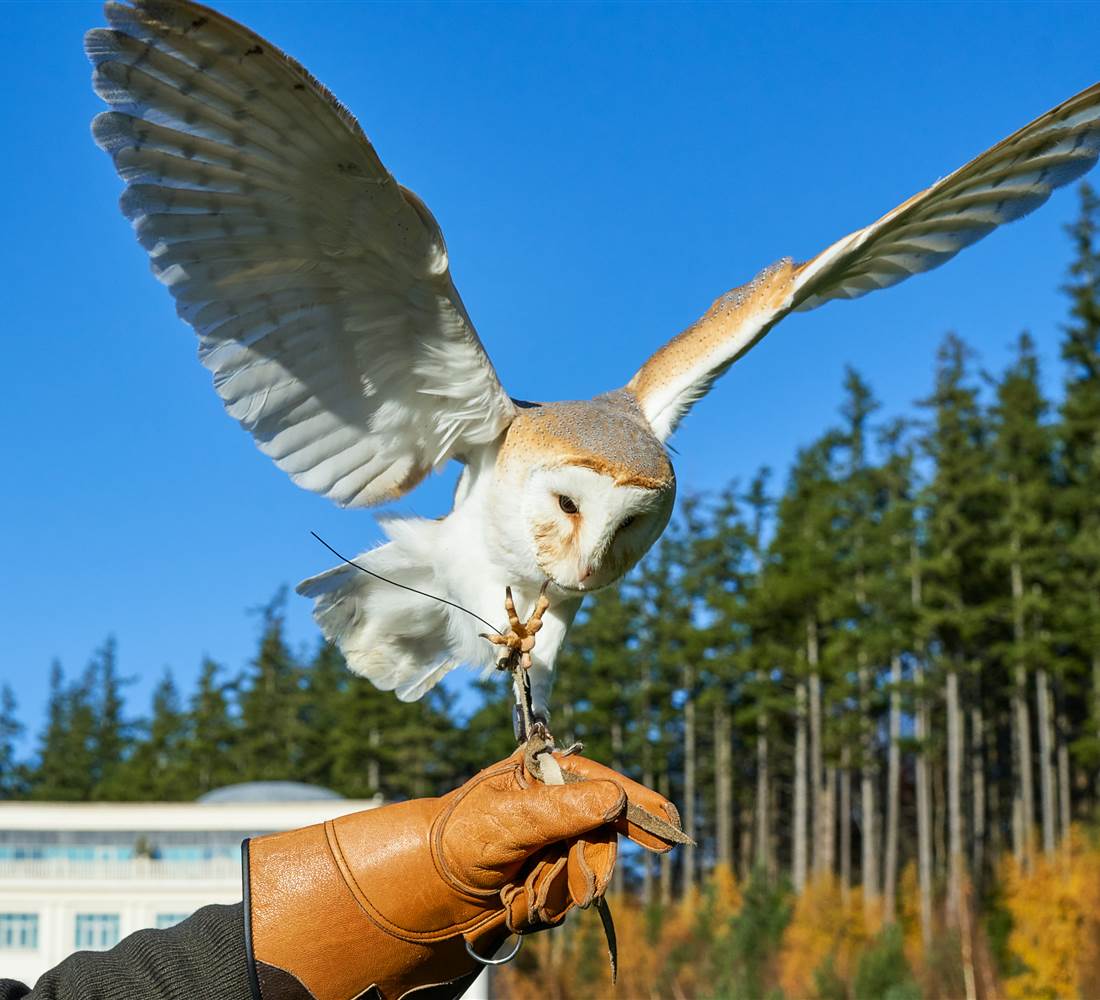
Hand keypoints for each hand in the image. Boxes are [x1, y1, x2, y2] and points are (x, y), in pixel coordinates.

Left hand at [244, 750, 684, 999]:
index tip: (669, 827)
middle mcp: (556, 804)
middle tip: (553, 872)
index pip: (606, 786)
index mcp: (547, 773)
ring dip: (564, 885)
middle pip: (607, 834)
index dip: (638, 807)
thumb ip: (563, 808)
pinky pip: (573, 896)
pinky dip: (552, 903)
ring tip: (526, 885)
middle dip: (585, 859)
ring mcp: (553, 842)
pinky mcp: (548, 877)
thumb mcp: (508, 819)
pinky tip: (524, 898)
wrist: (423, 890)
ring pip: (593, 870)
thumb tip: (615, 796)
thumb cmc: (459, 837)